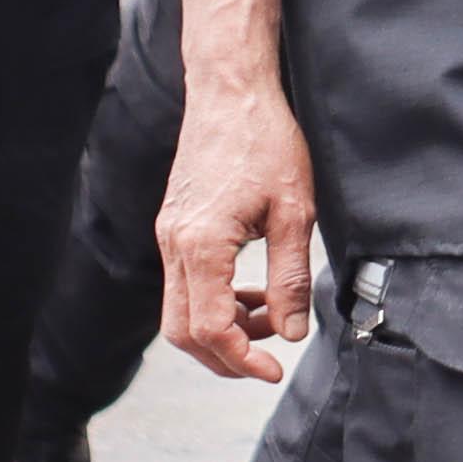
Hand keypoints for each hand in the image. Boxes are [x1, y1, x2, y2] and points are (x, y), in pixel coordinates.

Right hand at [158, 73, 320, 383]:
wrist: (230, 92)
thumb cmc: (265, 140)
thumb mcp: (294, 211)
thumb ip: (291, 277)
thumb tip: (291, 332)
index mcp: (202, 244)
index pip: (210, 328)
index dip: (241, 359)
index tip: (273, 369)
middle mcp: (174, 245)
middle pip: (182, 331)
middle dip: (224, 356)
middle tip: (267, 359)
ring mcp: (168, 236)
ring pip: (180, 311)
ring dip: (220, 330)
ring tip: (268, 321)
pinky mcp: (174, 227)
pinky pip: (184, 283)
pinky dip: (214, 302)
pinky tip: (251, 293)